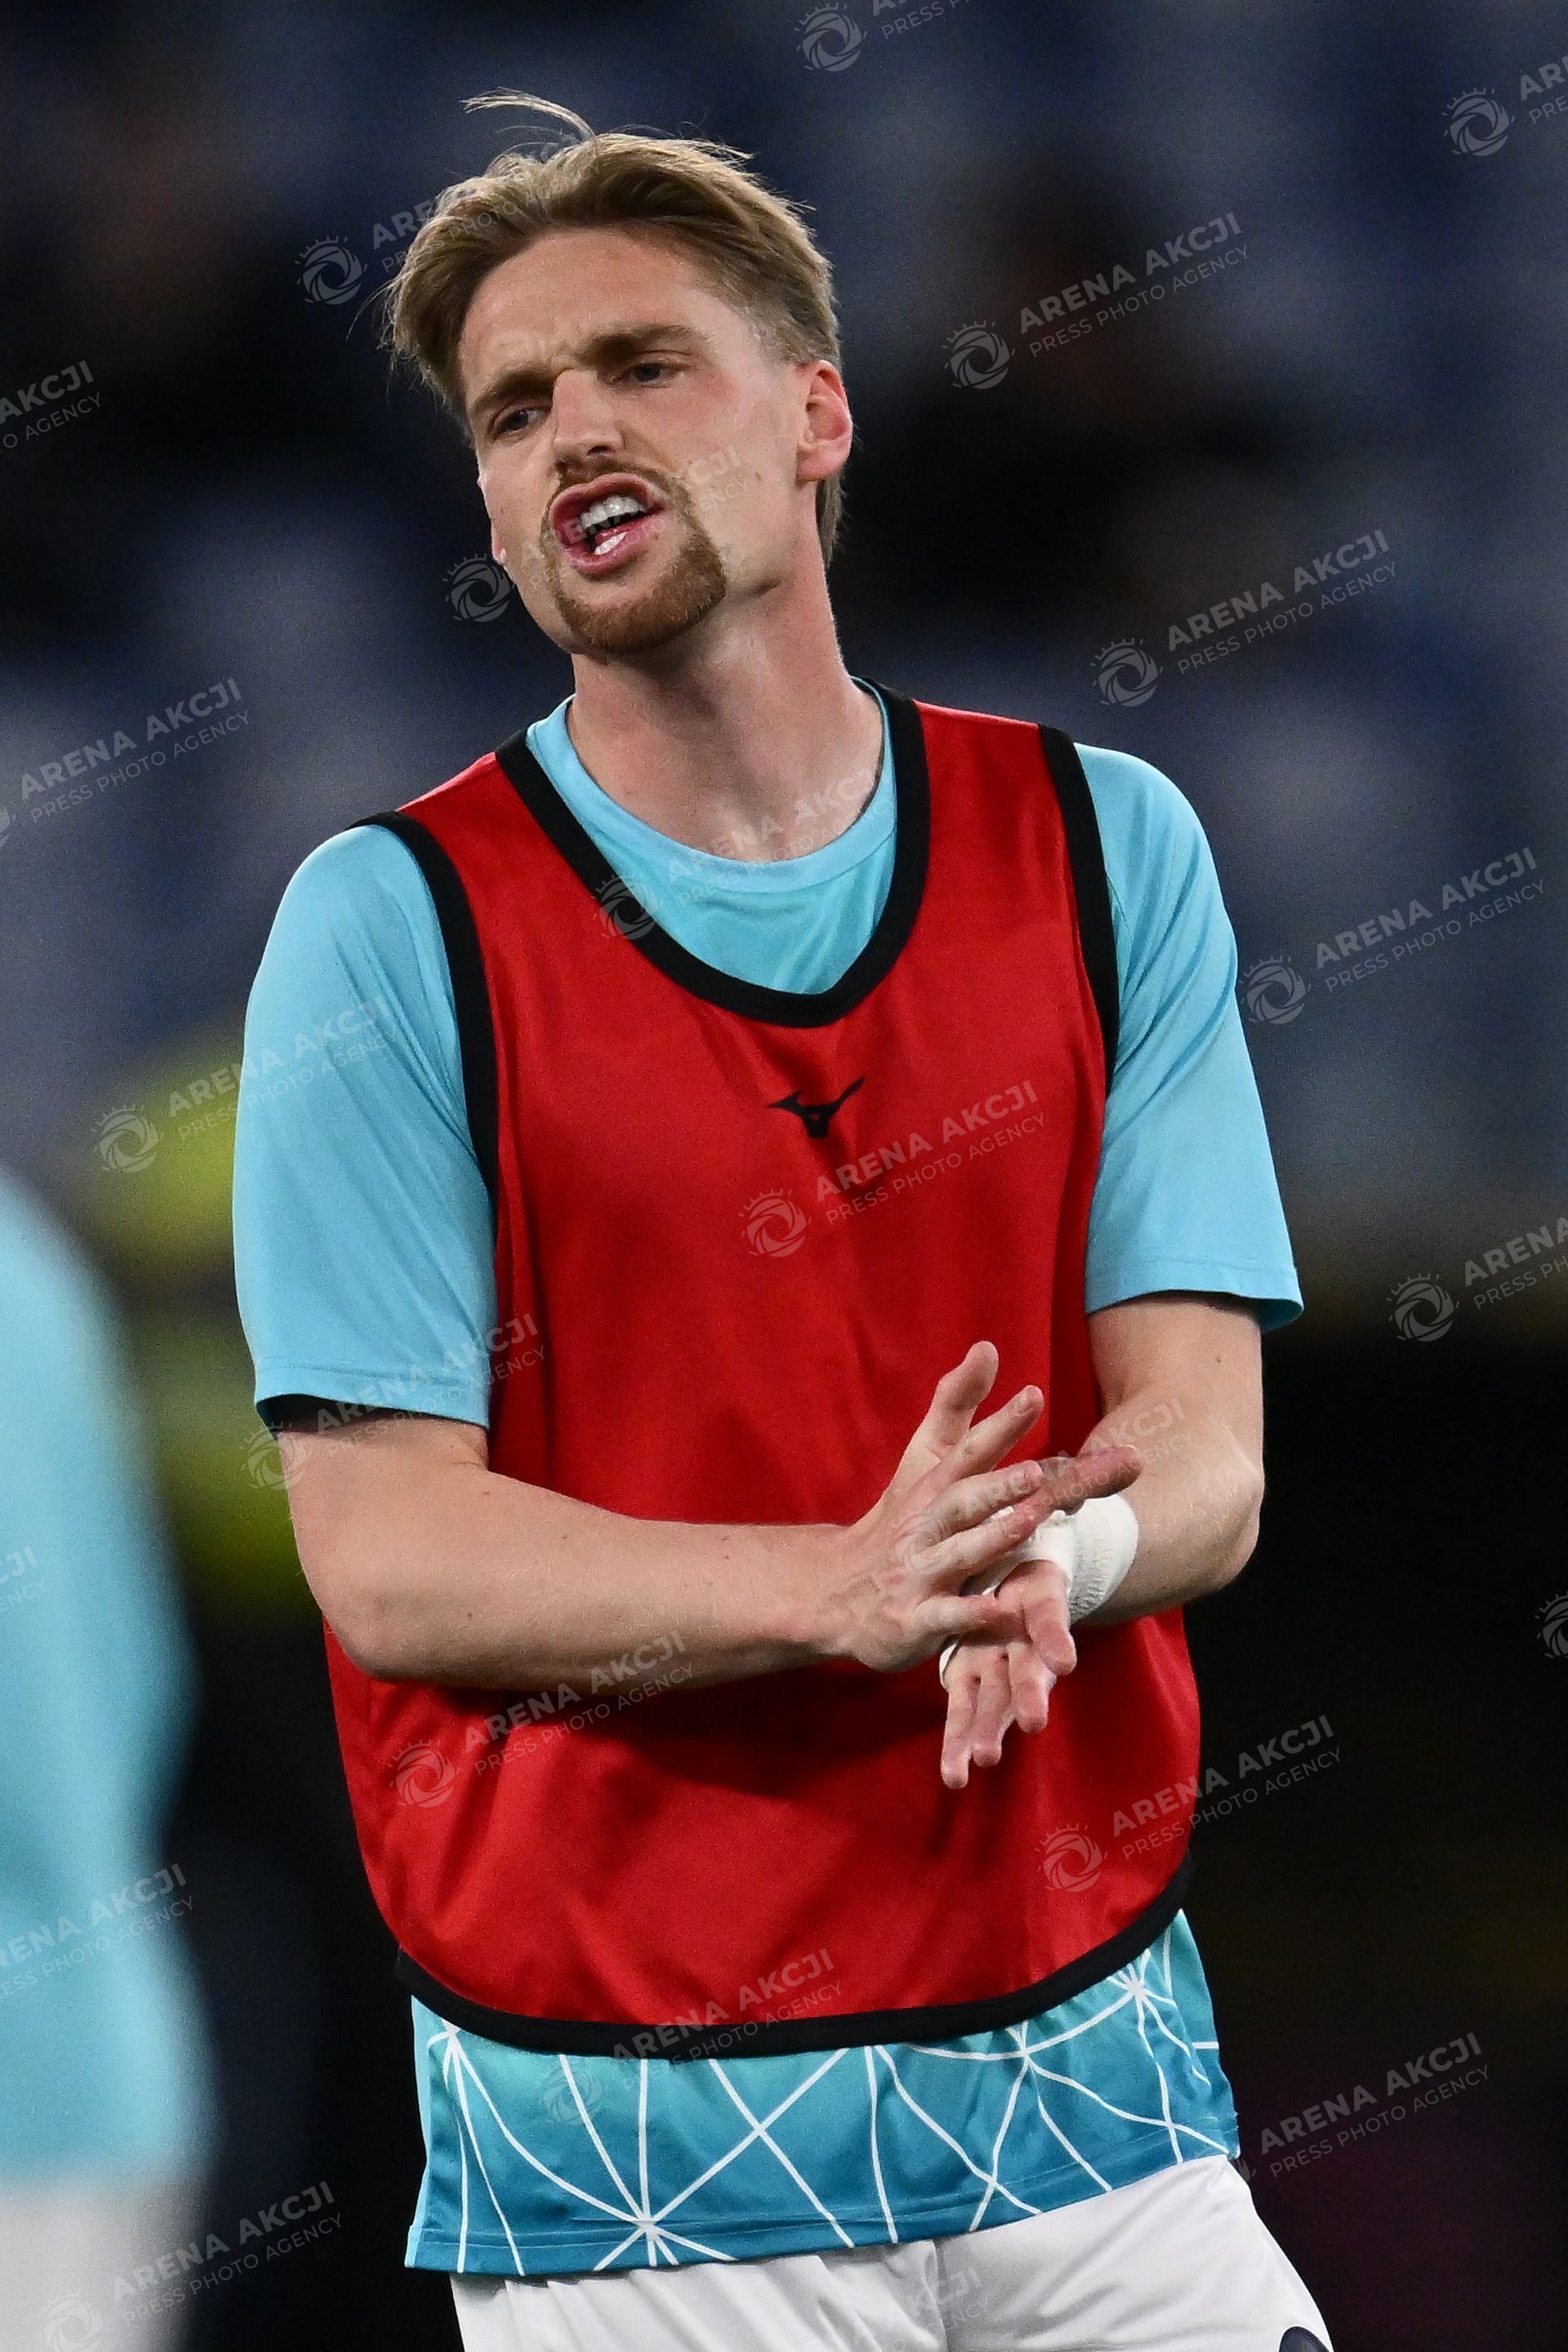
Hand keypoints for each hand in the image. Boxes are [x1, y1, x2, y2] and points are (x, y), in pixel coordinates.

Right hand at [816, 1342, 1061, 1672]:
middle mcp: (926, 1526)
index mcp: (933, 1488)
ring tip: (1031, 1522)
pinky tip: (999, 1608)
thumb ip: (957, 1407)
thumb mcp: (923, 1461)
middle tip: (1037, 1472)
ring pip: (958, 1553)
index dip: (1000, 1425)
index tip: (1034, 1395)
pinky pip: (945, 1616)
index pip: (968, 1450)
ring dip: (993, 1538)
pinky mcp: (915, 1619)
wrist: (837, 1592)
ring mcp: (919, 1572)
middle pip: (962, 1500)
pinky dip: (970, 1613)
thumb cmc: (900, 1522)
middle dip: (998, 1486)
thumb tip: (987, 1347)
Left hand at [938, 1444, 1141, 1789]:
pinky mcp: (975, 1666)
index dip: (1055, 1634)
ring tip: (978, 1763)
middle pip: (1029, 1666)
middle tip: (1030, 1724)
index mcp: (1039, 1591)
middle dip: (1029, 1694)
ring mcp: (1000, 1653)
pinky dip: (962, 1739)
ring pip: (997, 1696)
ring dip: (988, 1728)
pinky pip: (966, 1705)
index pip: (1052, 1615)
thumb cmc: (1037, 1525)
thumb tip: (1136, 1454)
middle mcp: (1023, 1630)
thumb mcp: (1055, 1498)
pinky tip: (954, 1776)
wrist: (1024, 1554)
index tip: (1062, 1661)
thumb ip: (1089, 1480)